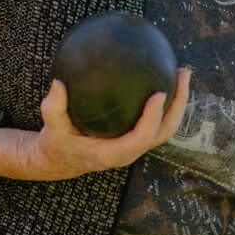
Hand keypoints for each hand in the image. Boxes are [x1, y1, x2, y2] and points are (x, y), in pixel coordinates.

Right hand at [16, 69, 191, 180]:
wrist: (59, 160)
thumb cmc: (57, 144)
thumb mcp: (51, 128)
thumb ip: (53, 108)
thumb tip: (58, 83)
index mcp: (112, 154)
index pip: (141, 138)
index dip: (153, 118)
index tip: (159, 94)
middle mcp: (129, 153)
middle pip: (164, 132)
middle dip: (178, 105)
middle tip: (182, 74)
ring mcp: (135, 147)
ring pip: (165, 128)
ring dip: (178, 102)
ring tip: (181, 73)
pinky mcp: (134, 139)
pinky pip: (157, 123)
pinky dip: (165, 104)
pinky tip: (163, 79)